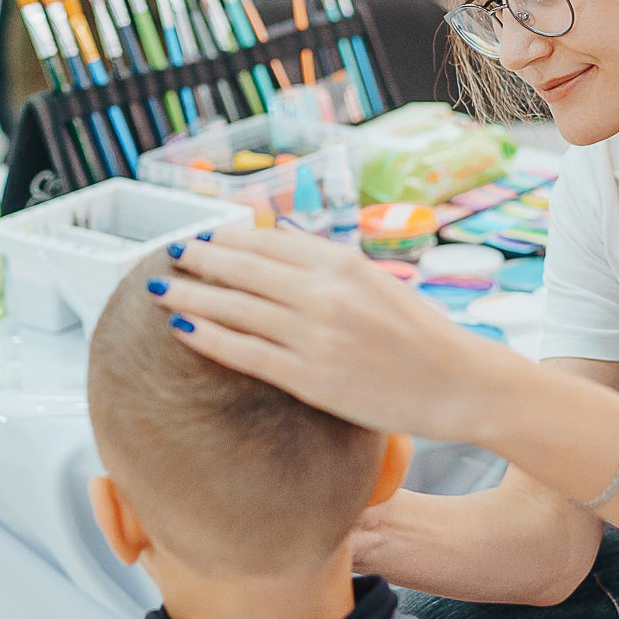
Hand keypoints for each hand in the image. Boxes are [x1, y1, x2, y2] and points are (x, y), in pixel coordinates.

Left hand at [155, 227, 500, 440]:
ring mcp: (315, 336)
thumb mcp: (376, 282)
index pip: (268, 242)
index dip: (228, 238)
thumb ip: (327, 268)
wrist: (458, 382)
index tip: (202, 236)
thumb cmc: (419, 334)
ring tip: (159, 288)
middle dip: (199, 258)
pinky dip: (208, 336)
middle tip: (168, 254)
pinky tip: (183, 327)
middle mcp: (325, 293)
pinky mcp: (311, 378)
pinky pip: (245, 352)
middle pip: (243, 268)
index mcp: (343, 263)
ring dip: (191, 294)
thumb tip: (273, 252)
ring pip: (235, 307)